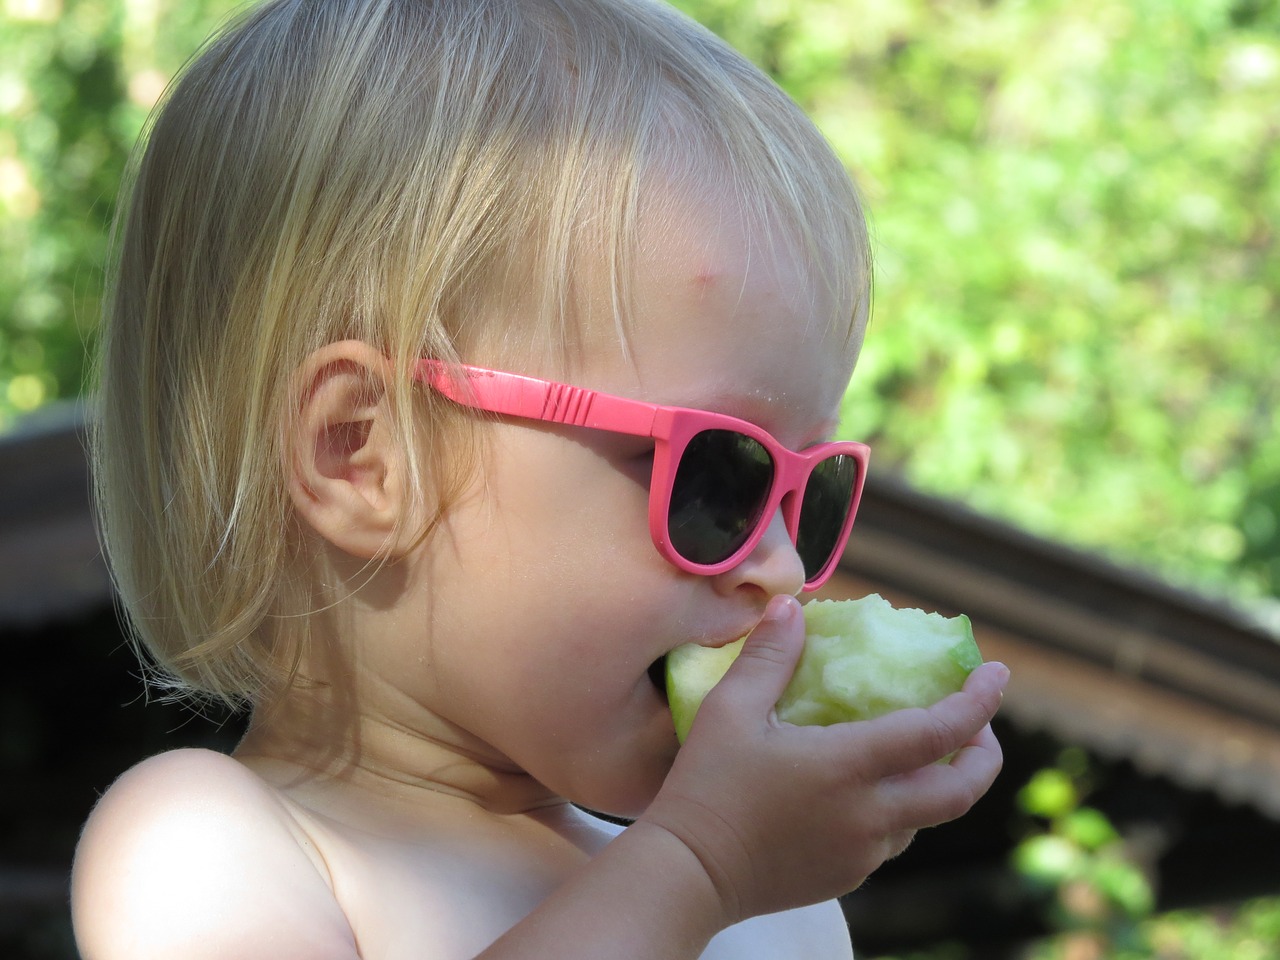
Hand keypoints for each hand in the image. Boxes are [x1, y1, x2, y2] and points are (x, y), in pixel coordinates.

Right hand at [640, 594, 1006, 925]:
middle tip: (979, 724)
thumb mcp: (730, 710)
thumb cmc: (707, 786)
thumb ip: (769, 656)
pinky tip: (868, 792)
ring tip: (921, 753)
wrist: (689, 874)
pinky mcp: (846, 877)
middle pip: (960, 791)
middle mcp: (870, 816)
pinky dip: (898, 811)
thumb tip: (792, 608)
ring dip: (938, 783)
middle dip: (984, 754)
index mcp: (849, 768)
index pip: (938, 733)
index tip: (996, 672)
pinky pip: (890, 841)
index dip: (977, 701)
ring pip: (926, 818)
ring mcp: (862, 853)